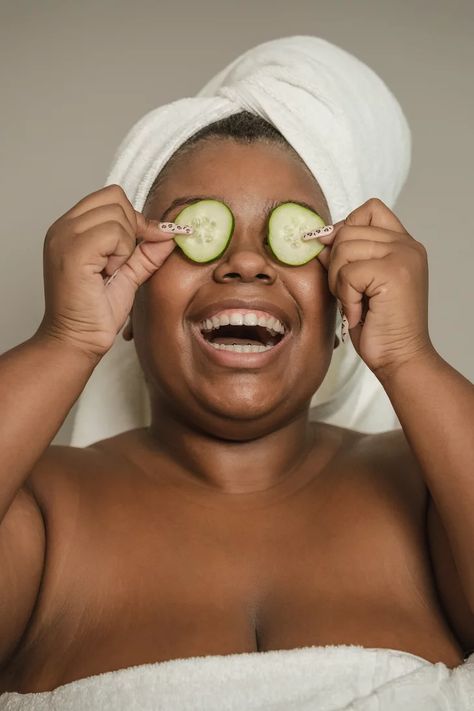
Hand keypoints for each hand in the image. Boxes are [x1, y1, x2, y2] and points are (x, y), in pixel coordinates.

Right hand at [36, 184, 190, 360]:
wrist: (77, 340)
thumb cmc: (95, 312)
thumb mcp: (129, 273)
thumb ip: (147, 251)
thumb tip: (171, 232)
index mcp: (72, 227)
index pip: (111, 196)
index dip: (134, 218)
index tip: (139, 247)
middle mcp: (63, 226)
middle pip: (116, 198)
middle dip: (131, 229)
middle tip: (121, 262)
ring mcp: (64, 236)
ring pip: (118, 214)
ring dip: (125, 245)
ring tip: (110, 271)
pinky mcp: (72, 250)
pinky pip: (114, 233)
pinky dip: (120, 254)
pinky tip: (107, 274)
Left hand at [312, 198, 435, 377]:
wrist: (399, 358)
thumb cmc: (377, 326)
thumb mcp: (356, 283)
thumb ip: (343, 256)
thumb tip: (316, 237)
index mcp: (403, 244)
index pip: (368, 210)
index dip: (345, 229)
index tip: (338, 259)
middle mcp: (407, 245)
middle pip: (348, 230)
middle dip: (336, 264)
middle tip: (348, 294)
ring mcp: (403, 256)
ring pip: (343, 249)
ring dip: (338, 281)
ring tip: (354, 303)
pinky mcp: (394, 272)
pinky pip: (347, 272)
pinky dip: (345, 296)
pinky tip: (359, 313)